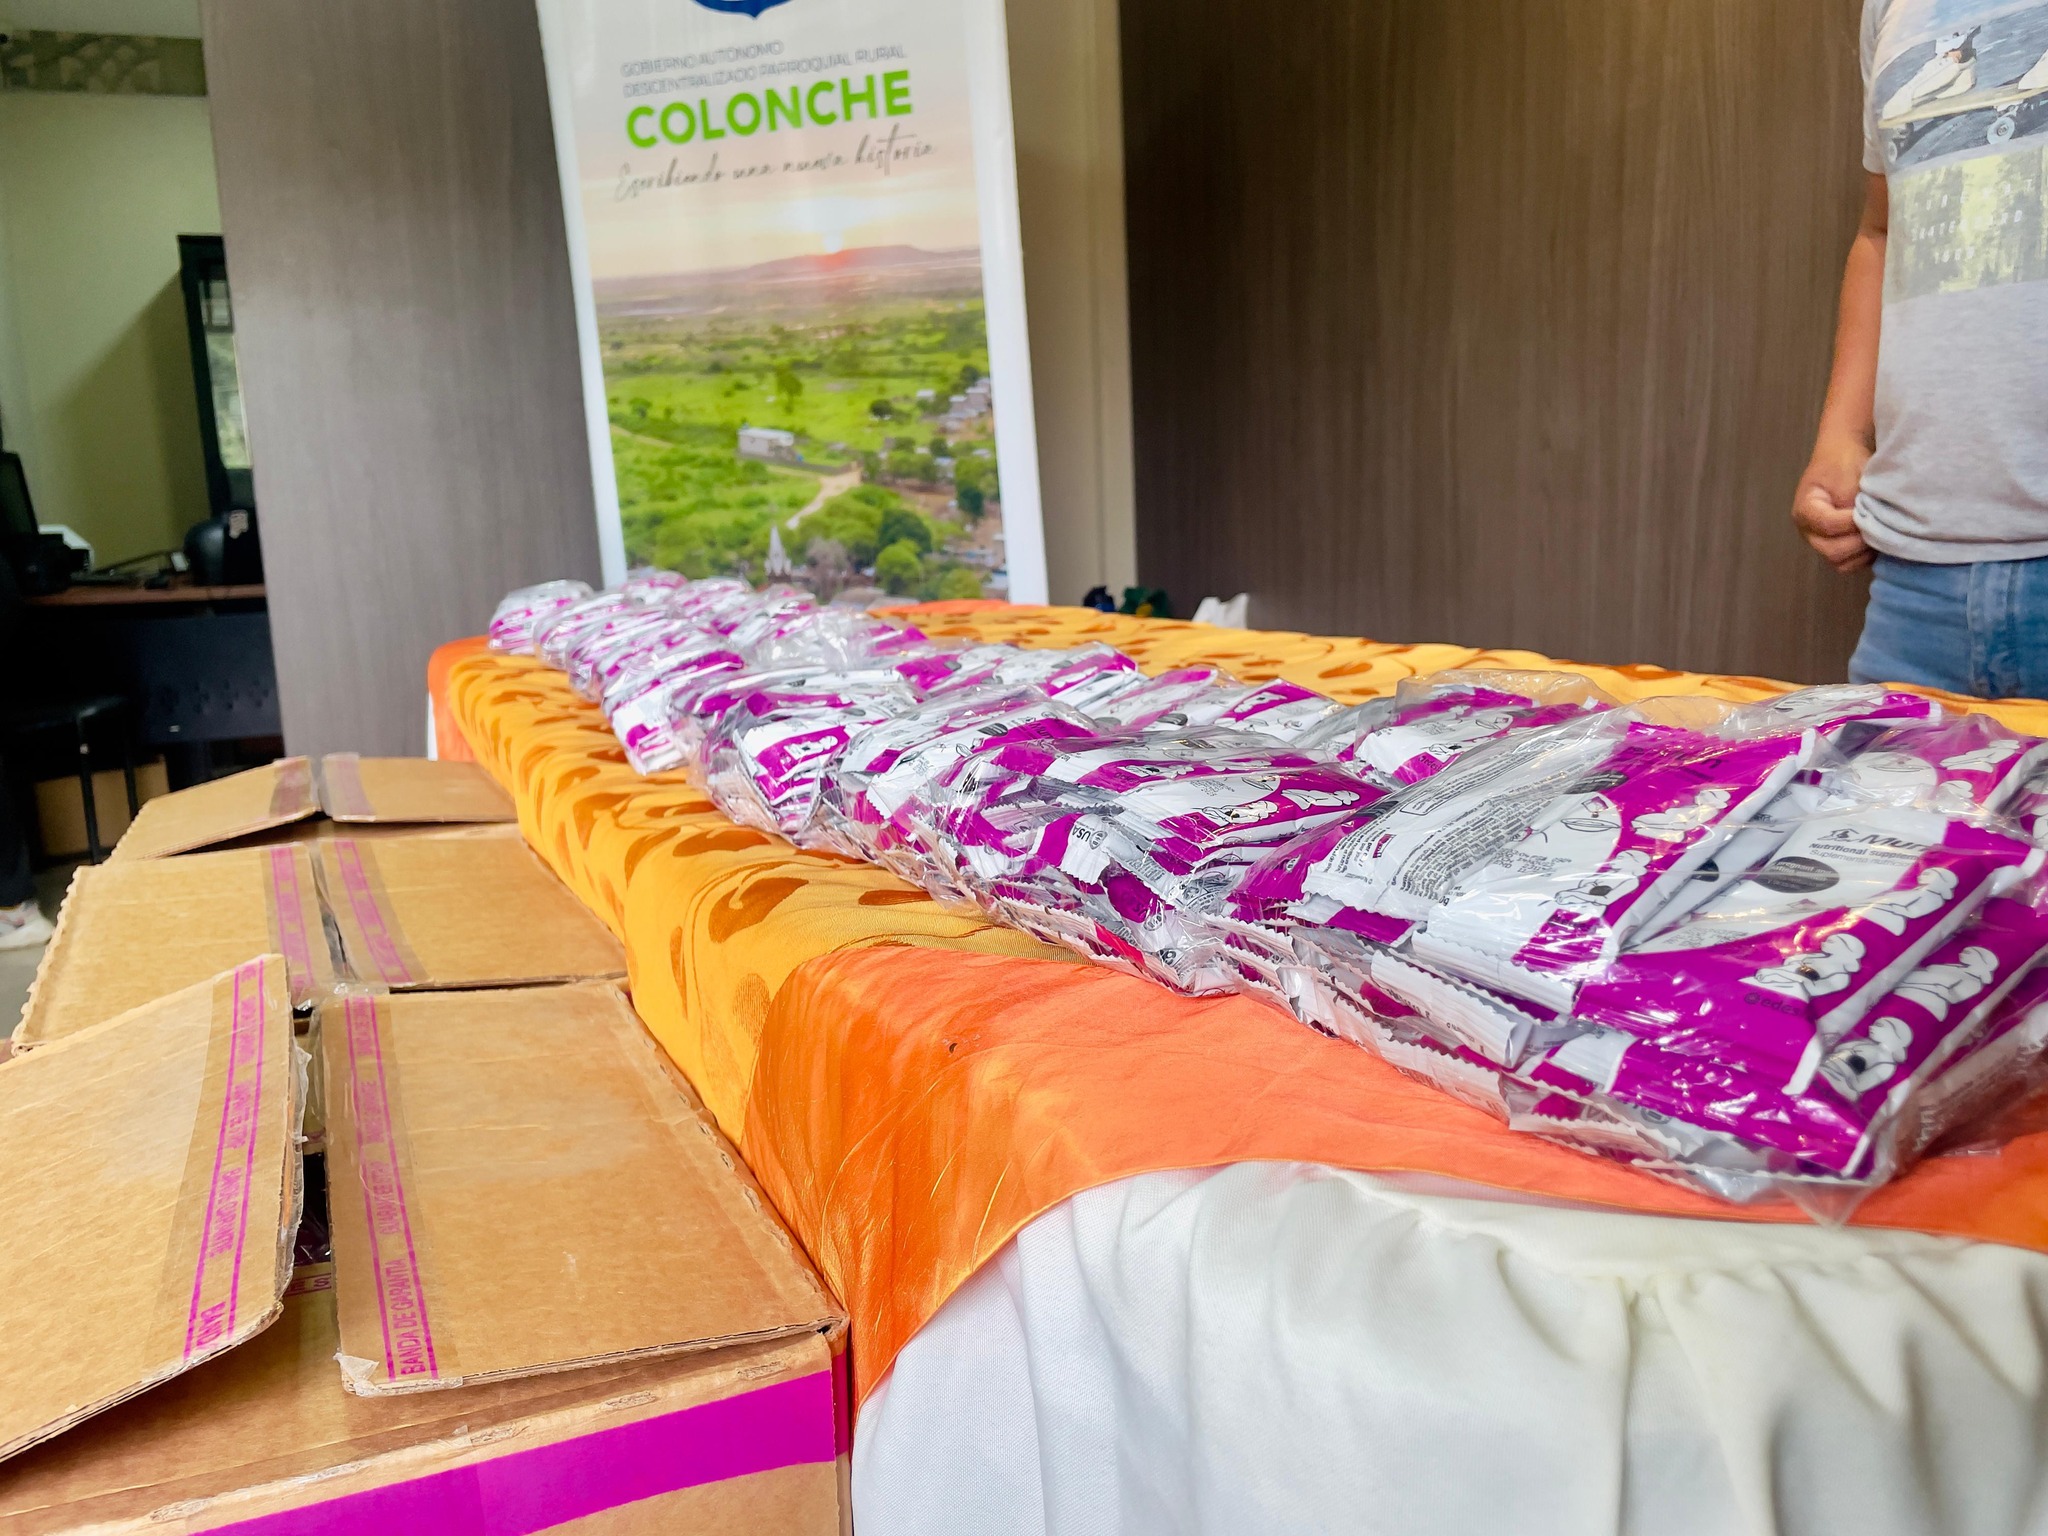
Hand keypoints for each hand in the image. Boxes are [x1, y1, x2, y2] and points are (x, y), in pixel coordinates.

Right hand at [1792, 435, 1874, 573]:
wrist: (1844, 455)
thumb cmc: (1844, 462)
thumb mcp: (1849, 477)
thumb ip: (1854, 504)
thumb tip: (1868, 526)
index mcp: (1805, 511)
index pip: (1828, 526)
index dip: (1853, 522)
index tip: (1869, 509)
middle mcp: (1809, 532)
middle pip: (1832, 551)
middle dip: (1859, 540)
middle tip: (1876, 524)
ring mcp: (1821, 542)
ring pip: (1840, 563)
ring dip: (1862, 551)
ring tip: (1876, 531)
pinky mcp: (1835, 546)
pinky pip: (1850, 563)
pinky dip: (1864, 556)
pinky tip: (1875, 537)